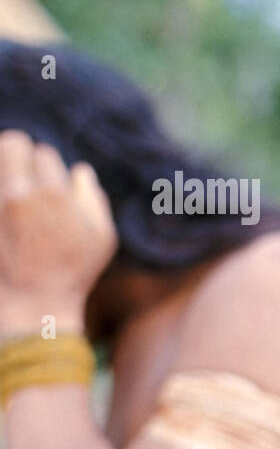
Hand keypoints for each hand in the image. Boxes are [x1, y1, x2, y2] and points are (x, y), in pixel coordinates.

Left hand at [0, 130, 116, 336]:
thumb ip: (93, 199)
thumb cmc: (73, 274)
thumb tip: (80, 171)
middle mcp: (19, 192)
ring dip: (3, 168)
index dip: (48, 167)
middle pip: (11, 143)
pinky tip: (5, 208)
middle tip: (22, 171)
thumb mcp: (102, 239)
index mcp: (54, 194)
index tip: (49, 184)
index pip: (44, 153)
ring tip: (11, 189)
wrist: (34, 305)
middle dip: (18, 153)